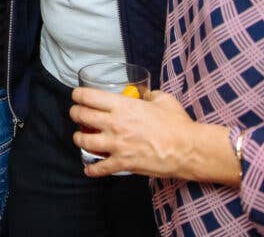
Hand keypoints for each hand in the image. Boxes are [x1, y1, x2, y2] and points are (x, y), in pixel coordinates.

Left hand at [70, 87, 232, 181]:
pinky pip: (100, 168)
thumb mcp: (162, 99)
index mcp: (122, 106)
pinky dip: (91, 169)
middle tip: (76, 114)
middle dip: (75, 114)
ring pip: (84, 141)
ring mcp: (117, 145)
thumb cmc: (177, 124)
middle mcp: (115, 124)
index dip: (78, 95)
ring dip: (78, 139)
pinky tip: (88, 168)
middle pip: (81, 116)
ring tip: (80, 137)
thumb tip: (145, 95)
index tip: (77, 96)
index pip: (88, 96)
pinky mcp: (123, 163)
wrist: (188, 150)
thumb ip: (149, 95)